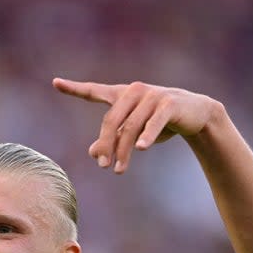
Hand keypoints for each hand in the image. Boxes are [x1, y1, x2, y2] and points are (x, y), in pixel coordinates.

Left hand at [53, 78, 220, 173]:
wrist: (197, 115)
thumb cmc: (160, 122)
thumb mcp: (134, 132)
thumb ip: (113, 139)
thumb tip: (92, 153)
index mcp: (122, 95)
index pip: (95, 91)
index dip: (75, 88)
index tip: (55, 82)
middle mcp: (134, 91)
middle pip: (112, 120)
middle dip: (106, 144)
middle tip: (102, 166)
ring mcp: (152, 96)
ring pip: (131, 127)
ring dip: (124, 150)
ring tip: (118, 170)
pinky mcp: (169, 104)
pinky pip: (154, 122)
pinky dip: (147, 135)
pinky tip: (141, 148)